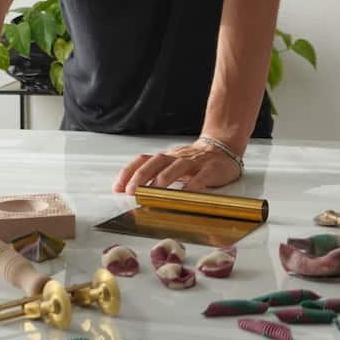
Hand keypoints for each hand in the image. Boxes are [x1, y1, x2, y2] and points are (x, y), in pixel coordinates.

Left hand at [112, 141, 241, 193]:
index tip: (118, 187)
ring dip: (164, 178)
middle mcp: (177, 158)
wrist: (222, 147)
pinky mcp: (211, 169)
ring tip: (154, 191)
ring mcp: (194, 162)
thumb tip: (129, 190)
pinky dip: (194, 184)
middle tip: (132, 191)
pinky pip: (202, 176)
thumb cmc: (193, 161)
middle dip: (141, 176)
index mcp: (166, 158)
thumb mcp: (171, 165)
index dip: (129, 172)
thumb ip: (154, 175)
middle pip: (156, 162)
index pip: (143, 160)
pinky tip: (187, 193)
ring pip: (177, 166)